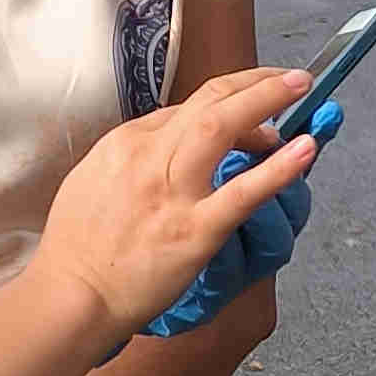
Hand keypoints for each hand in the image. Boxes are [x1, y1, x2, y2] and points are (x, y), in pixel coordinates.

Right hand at [31, 65, 316, 345]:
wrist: (70, 296)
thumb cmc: (76, 248)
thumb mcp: (92, 181)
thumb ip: (129, 159)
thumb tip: (165, 146)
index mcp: (125, 144)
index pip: (184, 109)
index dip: (226, 103)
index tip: (249, 111)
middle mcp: (149, 158)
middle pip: (209, 102)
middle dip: (255, 83)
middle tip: (290, 79)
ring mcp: (174, 193)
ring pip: (222, 127)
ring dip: (266, 100)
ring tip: (301, 87)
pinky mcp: (195, 232)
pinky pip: (243, 192)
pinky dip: (278, 168)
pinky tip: (305, 149)